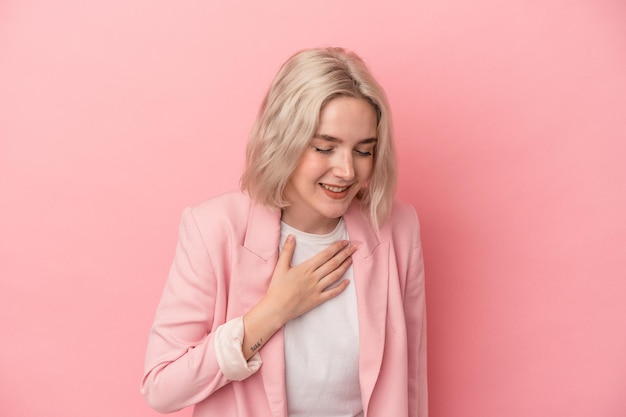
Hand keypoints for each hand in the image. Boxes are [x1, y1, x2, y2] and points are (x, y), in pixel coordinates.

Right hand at [241, 235, 355, 358]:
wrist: (276, 308)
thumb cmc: (277, 288)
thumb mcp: (280, 267)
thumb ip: (287, 251)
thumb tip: (291, 236)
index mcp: (306, 268)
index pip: (325, 255)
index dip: (336, 247)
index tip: (345, 242)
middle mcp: (314, 277)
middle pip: (333, 263)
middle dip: (345, 254)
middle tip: (354, 248)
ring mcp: (317, 289)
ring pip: (335, 276)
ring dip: (344, 267)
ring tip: (351, 259)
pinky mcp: (317, 299)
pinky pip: (332, 293)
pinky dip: (341, 287)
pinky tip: (348, 282)